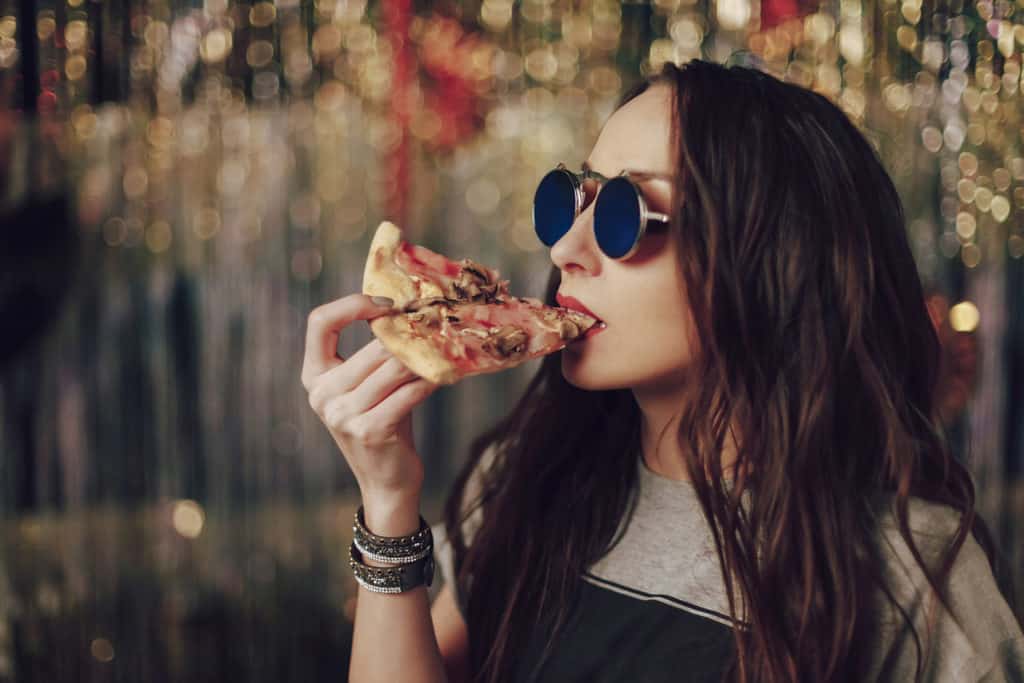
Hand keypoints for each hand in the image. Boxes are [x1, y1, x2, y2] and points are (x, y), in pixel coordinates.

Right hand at [301, 294, 441, 500]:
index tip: (388, 305)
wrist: (387, 481)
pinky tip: (446, 375)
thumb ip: (375, 356)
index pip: (319, 322)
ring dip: (424, 357)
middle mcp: (323, 394)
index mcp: (314, 377)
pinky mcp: (370, 430)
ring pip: (394, 367)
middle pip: (372, 347)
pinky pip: (409, 392)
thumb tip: (411, 316)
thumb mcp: (368, 388)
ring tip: (446, 348)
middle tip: (437, 326)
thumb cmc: (383, 424)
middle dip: (408, 337)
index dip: (352, 304)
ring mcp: (343, 415)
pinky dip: (431, 380)